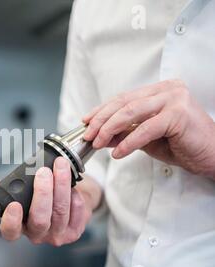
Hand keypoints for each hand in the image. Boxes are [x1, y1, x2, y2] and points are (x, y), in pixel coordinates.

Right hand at [0, 157, 101, 245]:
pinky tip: (73, 186)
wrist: (71, 197)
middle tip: (43, 172)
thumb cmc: (42, 194)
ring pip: (59, 212)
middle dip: (42, 193)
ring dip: (61, 186)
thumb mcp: (21, 191)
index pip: (10, 231)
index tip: (14, 205)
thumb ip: (7, 189)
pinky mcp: (74, 232)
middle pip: (39, 219)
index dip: (11, 220)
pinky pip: (76, 213)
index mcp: (19, 226)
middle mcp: (36, 234)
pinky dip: (75, 197)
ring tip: (60, 167)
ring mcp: (56, 234)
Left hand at [83, 79, 214, 178]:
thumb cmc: (183, 146)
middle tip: (88, 135)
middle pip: (123, 103)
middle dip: (101, 120)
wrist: (213, 156)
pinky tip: (118, 153)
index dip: (102, 110)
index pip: (123, 98)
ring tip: (98, 142)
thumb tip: (101, 136)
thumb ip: (125, 133)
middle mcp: (167, 90)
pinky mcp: (178, 114)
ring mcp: (174, 99)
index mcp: (160, 91)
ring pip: (130, 112)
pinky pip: (145, 129)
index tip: (86, 121)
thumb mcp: (147, 139)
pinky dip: (128, 142)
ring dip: (109, 129)